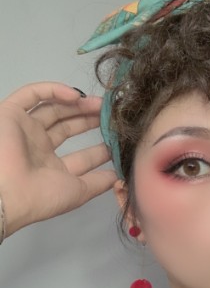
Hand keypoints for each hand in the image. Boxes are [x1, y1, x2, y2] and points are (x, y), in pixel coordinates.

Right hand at [0, 82, 116, 237]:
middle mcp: (39, 148)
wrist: (8, 192)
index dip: (102, 149)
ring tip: (100, 104)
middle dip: (91, 121)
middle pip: (69, 128)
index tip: (121, 142)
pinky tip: (76, 96)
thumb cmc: (43, 196)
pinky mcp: (11, 114)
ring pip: (54, 109)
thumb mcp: (78, 192)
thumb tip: (118, 177)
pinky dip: (53, 91)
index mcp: (53, 169)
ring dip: (78, 105)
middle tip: (112, 115)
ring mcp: (26, 130)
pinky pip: (32, 95)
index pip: (83, 156)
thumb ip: (98, 183)